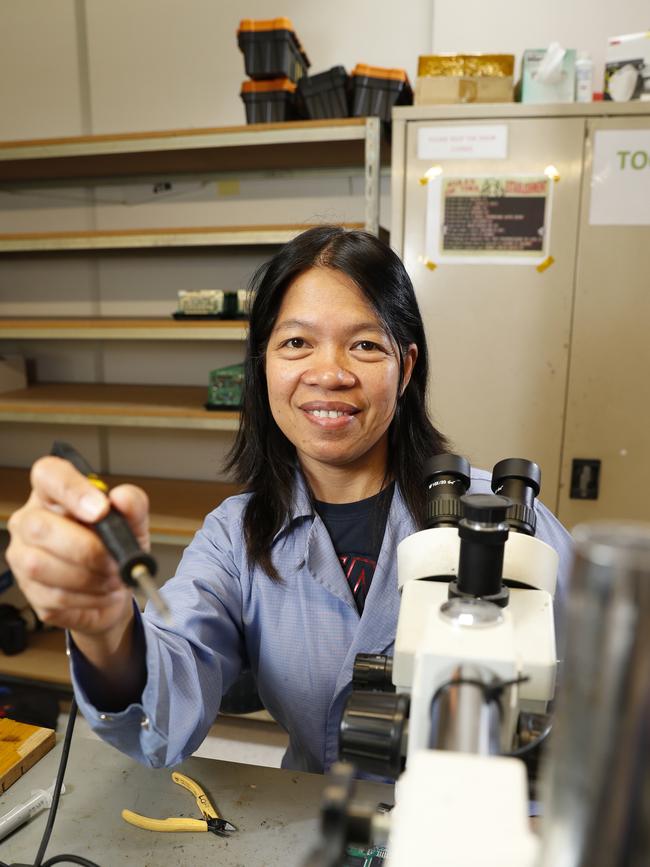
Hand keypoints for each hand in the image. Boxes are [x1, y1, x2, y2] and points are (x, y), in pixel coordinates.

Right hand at [6, 456, 149, 639]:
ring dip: (89, 576)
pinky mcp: (29, 592)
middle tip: (114, 559)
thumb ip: (133, 505)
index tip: (101, 511)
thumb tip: (121, 498)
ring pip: (41, 566)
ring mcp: (23, 557)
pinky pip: (54, 596)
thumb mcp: (133, 522)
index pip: (48, 475)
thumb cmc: (116, 547)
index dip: (72, 490)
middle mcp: (29, 521)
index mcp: (53, 494)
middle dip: (86, 548)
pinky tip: (100, 592)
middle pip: (40, 527)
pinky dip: (88, 597)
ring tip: (112, 577)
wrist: (116, 590)